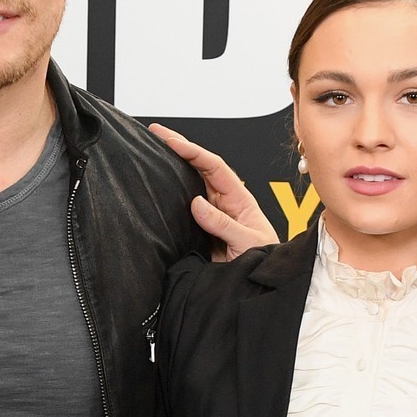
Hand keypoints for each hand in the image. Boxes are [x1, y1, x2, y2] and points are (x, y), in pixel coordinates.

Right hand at [152, 123, 278, 260]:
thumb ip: (224, 224)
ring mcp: (210, 215)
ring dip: (173, 170)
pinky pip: (183, 211)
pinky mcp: (199, 231)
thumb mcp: (248, 241)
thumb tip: (197, 203)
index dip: (193, 151)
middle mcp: (223, 202)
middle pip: (199, 168)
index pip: (214, 166)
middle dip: (179, 148)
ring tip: (152, 153)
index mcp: (239, 198)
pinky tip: (157, 189)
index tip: (172, 141)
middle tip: (156, 133)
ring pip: (189, 186)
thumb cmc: (264, 260)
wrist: (258, 283)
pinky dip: (170, 198)